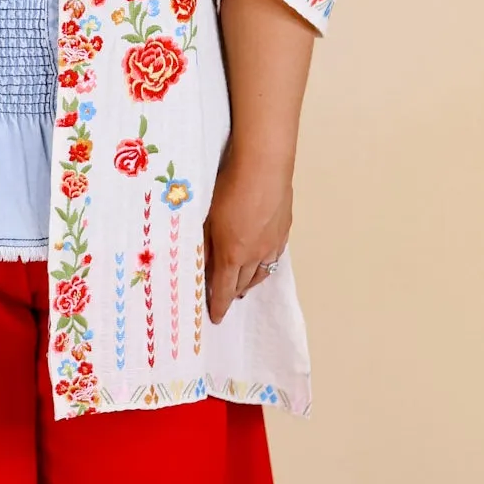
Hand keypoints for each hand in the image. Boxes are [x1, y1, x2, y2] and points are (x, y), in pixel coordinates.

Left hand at [203, 152, 291, 324]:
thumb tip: (199, 265)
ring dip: (251, 282)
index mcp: (232, 254)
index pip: (224, 289)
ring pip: (262, 272)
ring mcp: (273, 242)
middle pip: (244, 283)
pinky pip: (274, 256)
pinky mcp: (284, 229)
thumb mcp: (207, 217)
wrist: (264, 165)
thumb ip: (204, 244)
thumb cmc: (228, 187)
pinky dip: (265, 265)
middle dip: (234, 293)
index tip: (216, 317)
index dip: (219, 305)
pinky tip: (262, 260)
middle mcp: (255, 254)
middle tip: (227, 299)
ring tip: (244, 286)